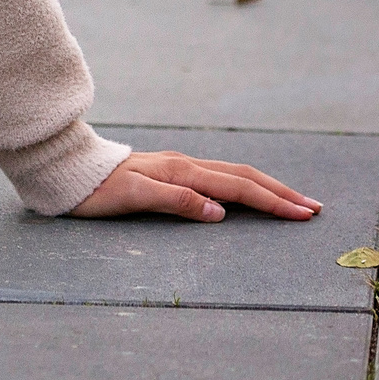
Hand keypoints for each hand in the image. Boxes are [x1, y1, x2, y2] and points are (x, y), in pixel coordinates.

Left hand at [69, 151, 321, 221]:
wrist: (63, 168)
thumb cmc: (94, 189)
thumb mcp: (132, 198)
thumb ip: (176, 201)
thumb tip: (220, 211)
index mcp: (182, 172)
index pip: (239, 187)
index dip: (274, 202)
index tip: (304, 214)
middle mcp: (184, 165)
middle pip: (244, 177)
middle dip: (281, 193)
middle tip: (314, 208)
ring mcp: (177, 167)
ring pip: (233, 174)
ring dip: (266, 188)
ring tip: (292, 200)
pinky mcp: (168, 172)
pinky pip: (217, 177)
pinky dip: (242, 186)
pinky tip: (246, 194)